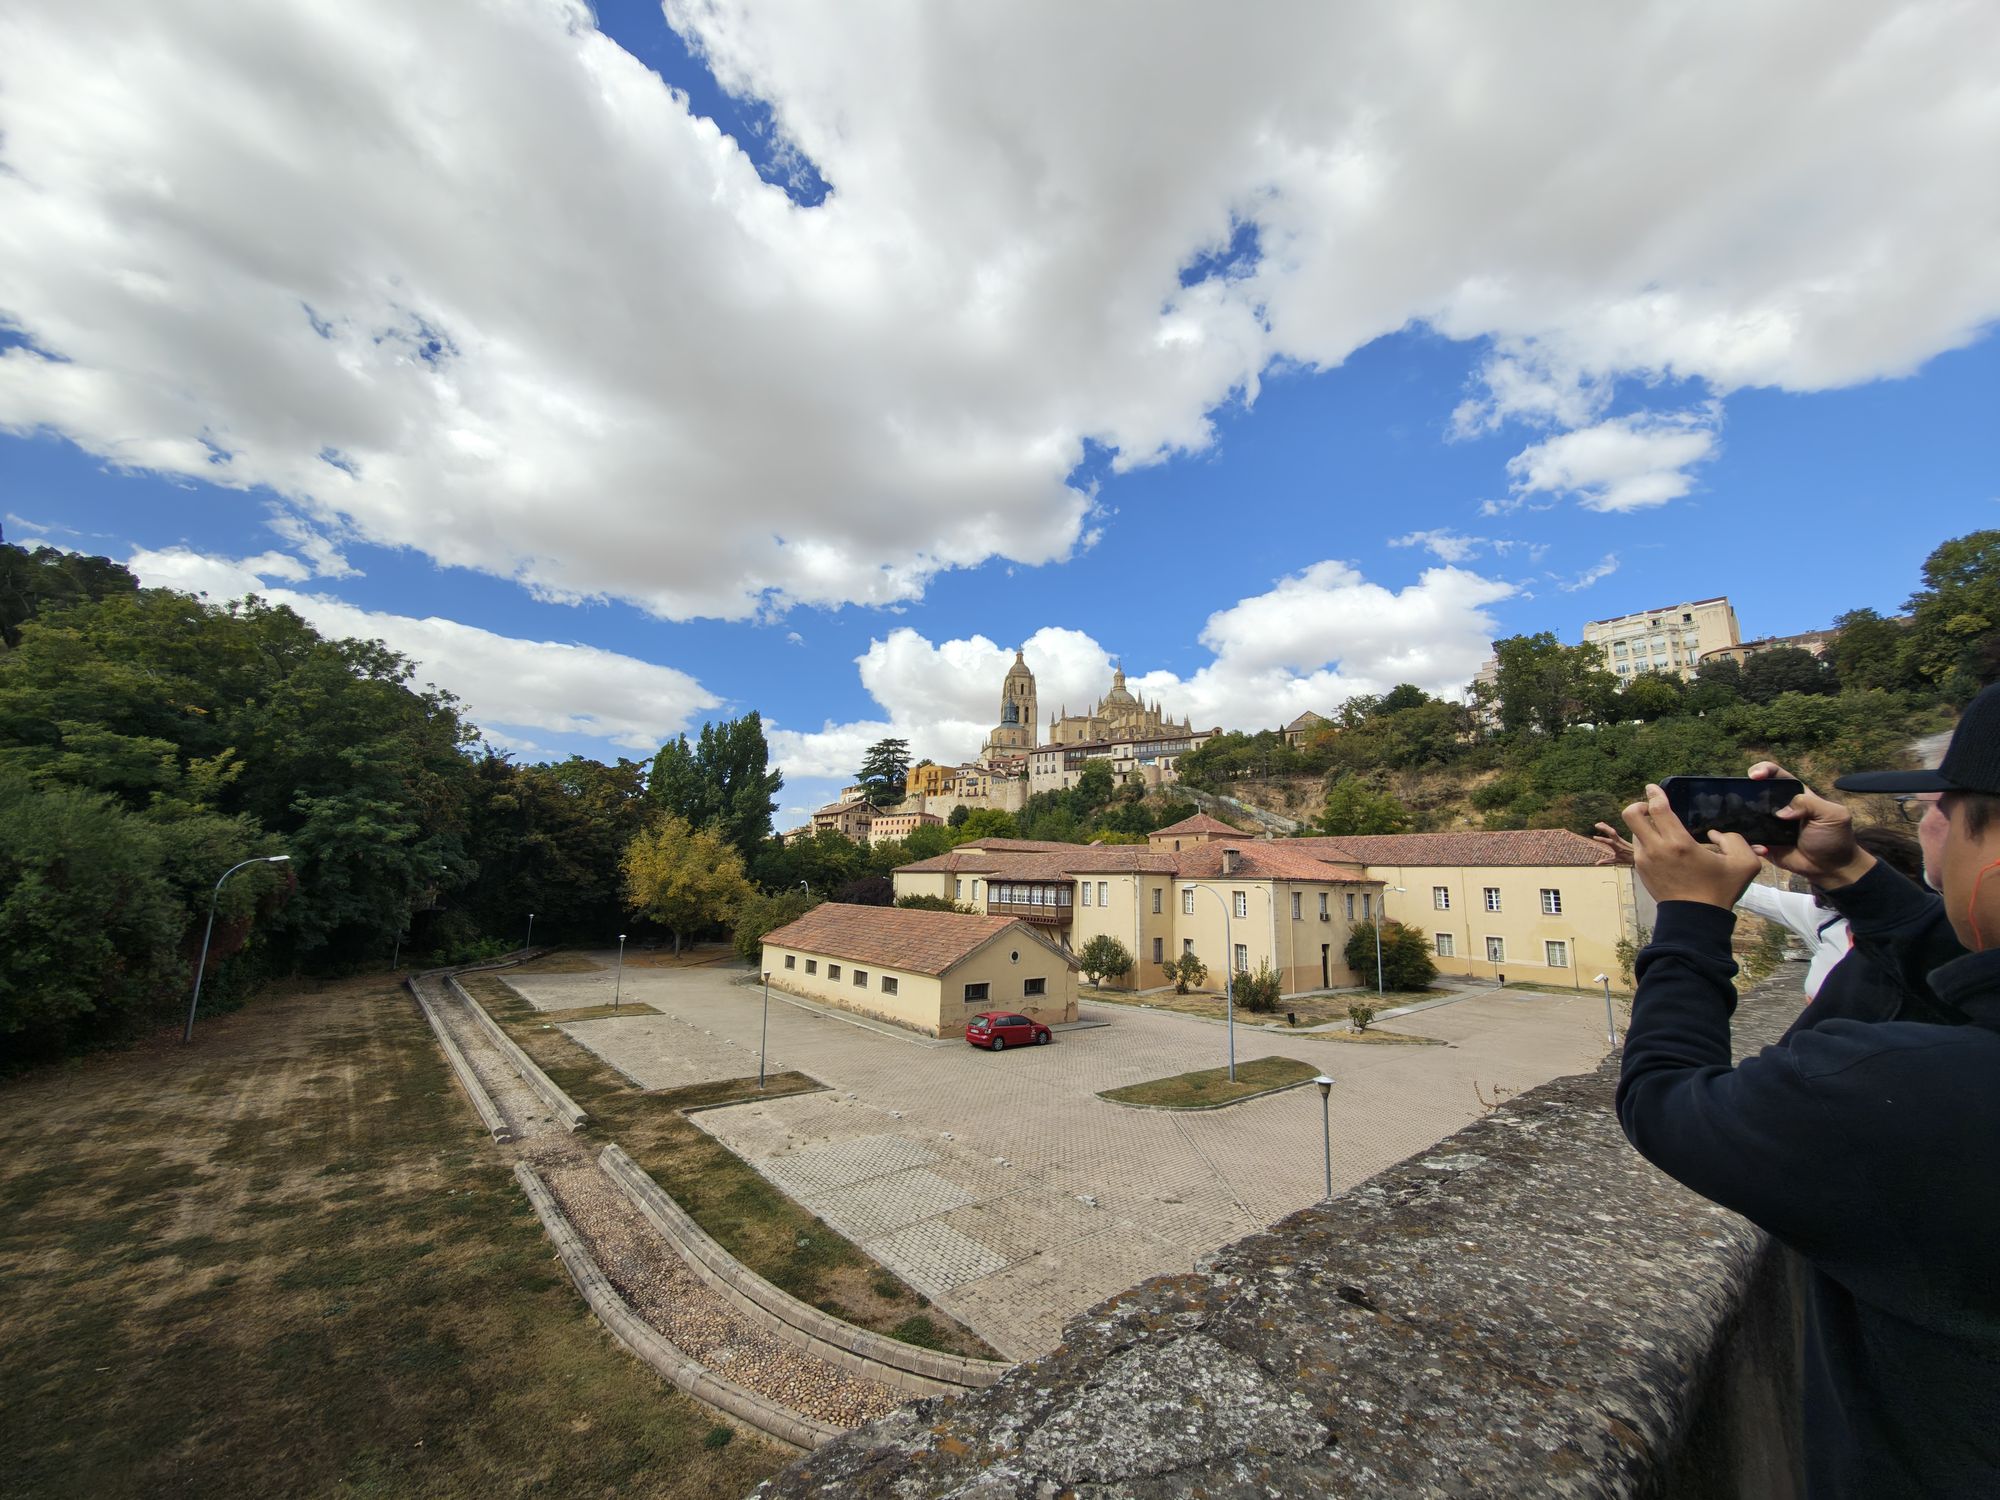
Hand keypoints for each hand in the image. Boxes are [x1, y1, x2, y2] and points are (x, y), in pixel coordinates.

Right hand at [1591, 822, 1635, 865]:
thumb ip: (1606, 861)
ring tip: (1598, 824)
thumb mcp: (1617, 860)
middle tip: (1596, 825)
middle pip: (1611, 833)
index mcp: (1617, 847)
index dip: (1601, 839)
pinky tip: (1602, 824)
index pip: (1609, 842)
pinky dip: (1607, 827)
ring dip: (1605, 826)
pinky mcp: (1620, 838)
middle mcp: (1618, 842)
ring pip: (1612, 831)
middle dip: (1604, 828)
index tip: (1594, 837)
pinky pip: (1613, 831)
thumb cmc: (1627, 859)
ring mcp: (1619, 839)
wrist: (1637, 855)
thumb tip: (1596, 863)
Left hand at [1622, 783, 1762, 908]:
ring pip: (1635, 832)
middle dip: (1638, 805)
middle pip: (1631, 815)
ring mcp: (1645, 861)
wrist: (1696, 919)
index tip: (1653, 788)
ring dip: (1646, 827)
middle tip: (1651, 808)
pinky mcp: (1641, 871)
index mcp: (1679, 843)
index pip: (1657, 808)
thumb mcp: (1744, 863)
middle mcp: (1656, 849)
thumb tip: (1716, 834)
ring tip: (1663, 832)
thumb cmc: (1720, 890)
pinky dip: (1648, 842)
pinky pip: (1639, 848)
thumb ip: (1736, 840)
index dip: (1654, 794)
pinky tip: (1665, 849)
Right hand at [1747, 760, 1874, 888]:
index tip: (1755, 776)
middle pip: (1755, 793)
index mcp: (1794, 795)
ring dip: (1739, 818)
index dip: (1763, 770)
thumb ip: (1809, 804)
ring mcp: (1769, 826)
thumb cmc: (1834, 837)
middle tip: (1736, 799)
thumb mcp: (1832, 815)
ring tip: (1738, 823)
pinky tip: (1761, 848)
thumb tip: (1781, 812)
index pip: (1776, 775)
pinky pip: (1750, 840)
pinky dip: (1750, 843)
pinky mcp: (1764, 844)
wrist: (1832, 868)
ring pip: (1747, 816)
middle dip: (1744, 792)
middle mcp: (1778, 807)